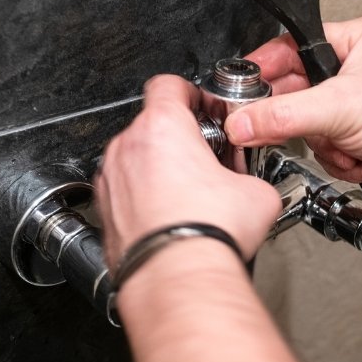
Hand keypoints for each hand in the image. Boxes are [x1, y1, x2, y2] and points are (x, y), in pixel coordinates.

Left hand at [95, 75, 280, 268]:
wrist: (177, 277)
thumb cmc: (206, 233)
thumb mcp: (256, 192)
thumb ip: (248, 173)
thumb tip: (250, 183)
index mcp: (163, 127)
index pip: (170, 84)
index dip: (191, 93)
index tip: (204, 110)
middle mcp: (129, 147)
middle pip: (153, 124)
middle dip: (180, 138)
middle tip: (205, 160)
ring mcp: (111, 179)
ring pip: (137, 158)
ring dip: (159, 167)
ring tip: (188, 194)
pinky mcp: (104, 210)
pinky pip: (125, 190)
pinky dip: (143, 196)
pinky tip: (169, 216)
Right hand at [224, 16, 361, 198]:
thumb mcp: (340, 109)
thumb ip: (284, 115)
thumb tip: (243, 121)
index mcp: (350, 41)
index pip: (287, 50)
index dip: (264, 73)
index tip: (243, 94)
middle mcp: (349, 69)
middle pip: (292, 95)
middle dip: (304, 123)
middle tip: (300, 131)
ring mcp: (351, 104)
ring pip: (305, 127)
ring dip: (325, 146)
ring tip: (348, 145)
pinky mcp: (354, 134)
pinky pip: (322, 147)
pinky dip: (337, 160)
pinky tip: (359, 159)